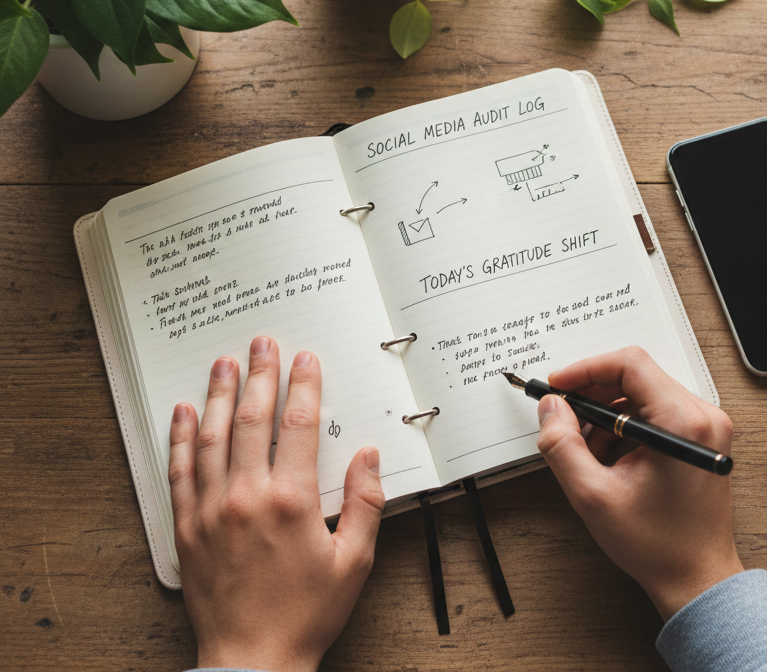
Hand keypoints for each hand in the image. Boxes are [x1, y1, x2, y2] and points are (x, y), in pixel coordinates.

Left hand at [168, 336, 384, 671]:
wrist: (251, 661)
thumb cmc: (305, 614)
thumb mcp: (353, 562)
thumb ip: (365, 504)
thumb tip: (368, 457)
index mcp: (290, 502)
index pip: (296, 426)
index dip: (303, 386)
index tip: (305, 359)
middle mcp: (246, 498)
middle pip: (253, 420)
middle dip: (261, 375)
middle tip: (262, 344)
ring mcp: (211, 511)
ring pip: (213, 437)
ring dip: (220, 395)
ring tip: (224, 363)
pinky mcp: (187, 528)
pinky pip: (181, 471)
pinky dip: (181, 438)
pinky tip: (183, 412)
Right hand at [536, 346, 742, 619]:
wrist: (698, 579)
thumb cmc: (657, 544)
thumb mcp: (594, 496)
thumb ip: (563, 446)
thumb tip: (550, 408)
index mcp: (682, 421)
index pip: (630, 364)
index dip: (587, 369)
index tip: (559, 386)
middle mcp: (702, 416)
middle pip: (636, 377)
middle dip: (593, 395)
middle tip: (563, 417)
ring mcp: (705, 426)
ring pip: (642, 394)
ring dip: (607, 414)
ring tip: (587, 450)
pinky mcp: (701, 437)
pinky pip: (655, 412)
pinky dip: (625, 426)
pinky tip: (609, 457)